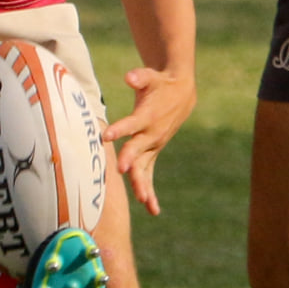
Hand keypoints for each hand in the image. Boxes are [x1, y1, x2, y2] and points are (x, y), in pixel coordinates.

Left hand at [101, 66, 195, 215]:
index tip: (106, 135)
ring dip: (144, 184)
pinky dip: (150, 191)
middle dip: (130, 160)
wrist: (182, 94)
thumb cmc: (159, 83)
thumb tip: (129, 77)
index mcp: (148, 116)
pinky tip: (152, 210)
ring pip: (146, 168)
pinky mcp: (153, 153)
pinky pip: (149, 174)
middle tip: (121, 170)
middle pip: (139, 150)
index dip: (120, 129)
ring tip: (143, 201)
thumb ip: (139, 77)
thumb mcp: (150, 76)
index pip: (132, 123)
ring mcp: (153, 146)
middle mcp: (152, 134)